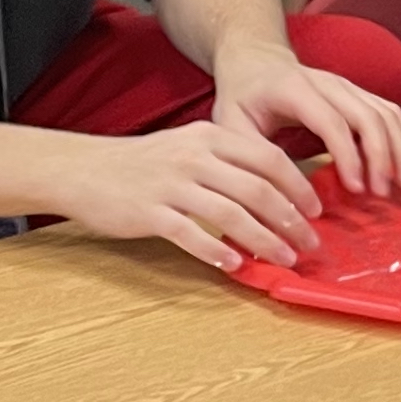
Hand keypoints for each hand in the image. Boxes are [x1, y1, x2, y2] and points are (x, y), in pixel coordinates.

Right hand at [43, 116, 328, 270]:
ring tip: (284, 259)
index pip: (268, 159)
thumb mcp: (189, 147)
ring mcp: (170, 184)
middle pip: (257, 189)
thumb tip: (276, 192)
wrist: (83, 169)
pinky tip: (236, 264)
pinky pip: (191, 234)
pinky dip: (218, 250)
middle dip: (290, 220)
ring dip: (264, 240)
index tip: (317, 211)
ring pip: (231, 214)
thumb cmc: (144, 164)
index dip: (298, 187)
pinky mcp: (148, 212)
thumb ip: (228, 163)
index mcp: (210, 136)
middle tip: (310, 243)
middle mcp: (194, 156)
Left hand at [216, 39, 400, 200]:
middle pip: (368, 116)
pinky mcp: (360, 93)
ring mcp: (348, 86)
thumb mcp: (230, 125)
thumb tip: (278, 198)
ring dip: (400, 150)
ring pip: (386, 112)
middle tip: (384, 195)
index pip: (332, 122)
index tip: (356, 189)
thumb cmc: (242, 97)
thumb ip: (252, 157)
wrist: (255, 60)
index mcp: (294, 90)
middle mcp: (329, 83)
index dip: (348, 156)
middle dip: (382, 156)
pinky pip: (390, 112)